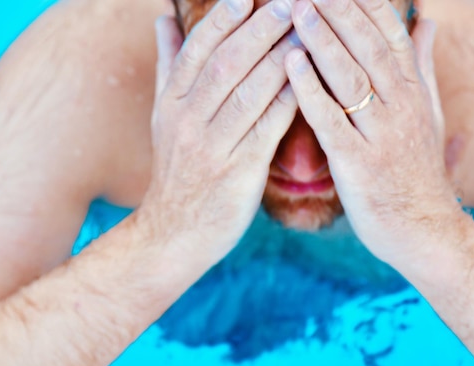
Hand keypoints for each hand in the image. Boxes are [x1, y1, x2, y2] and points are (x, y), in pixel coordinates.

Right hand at [137, 0, 298, 267]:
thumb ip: (170, 67)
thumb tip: (163, 18)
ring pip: (249, 91)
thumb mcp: (164, 118)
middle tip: (288, 2)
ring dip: (280, 58)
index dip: (223, 20)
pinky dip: (289, 100)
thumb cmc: (178, 172)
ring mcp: (212, 147)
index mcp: (172, 104)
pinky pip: (268, 127)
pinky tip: (310, 80)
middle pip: (226, 64)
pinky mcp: (238, 172)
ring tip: (306, 30)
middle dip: (259, 29)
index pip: (197, 51)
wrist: (174, 233)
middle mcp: (188, 121)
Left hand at [285, 0, 459, 267]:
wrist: (425, 231)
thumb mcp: (429, 115)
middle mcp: (401, 107)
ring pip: (350, 78)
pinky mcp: (359, 164)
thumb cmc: (417, 172)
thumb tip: (426, 21)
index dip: (365, 3)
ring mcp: (382, 136)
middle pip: (367, 47)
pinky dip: (310, 90)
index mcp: (414, 92)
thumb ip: (422, 66)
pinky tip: (290, 63)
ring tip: (295, 9)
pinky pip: (331, 121)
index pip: (389, 34)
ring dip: (322, 41)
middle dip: (338, 10)